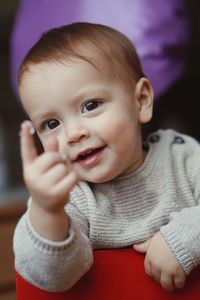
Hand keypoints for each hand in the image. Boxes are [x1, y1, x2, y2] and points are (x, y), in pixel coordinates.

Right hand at [20, 120, 78, 239]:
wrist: (48, 207)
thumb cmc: (48, 183)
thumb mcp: (46, 168)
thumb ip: (50, 153)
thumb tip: (53, 137)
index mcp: (29, 167)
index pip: (27, 149)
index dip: (25, 136)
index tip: (25, 123)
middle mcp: (32, 176)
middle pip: (54, 157)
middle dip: (60, 161)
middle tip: (58, 170)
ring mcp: (42, 186)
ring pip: (64, 167)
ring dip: (67, 171)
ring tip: (61, 179)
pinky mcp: (55, 193)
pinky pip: (72, 176)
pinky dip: (73, 178)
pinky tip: (67, 184)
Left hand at [133, 231, 185, 290]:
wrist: (180, 237)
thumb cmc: (167, 237)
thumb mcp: (153, 240)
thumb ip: (144, 245)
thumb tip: (135, 247)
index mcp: (150, 257)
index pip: (148, 270)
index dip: (153, 273)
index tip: (158, 272)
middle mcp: (156, 265)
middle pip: (156, 278)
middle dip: (161, 278)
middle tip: (166, 276)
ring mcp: (167, 269)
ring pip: (166, 284)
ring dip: (169, 285)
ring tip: (173, 282)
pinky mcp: (178, 272)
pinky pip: (178, 284)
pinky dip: (179, 284)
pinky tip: (180, 280)